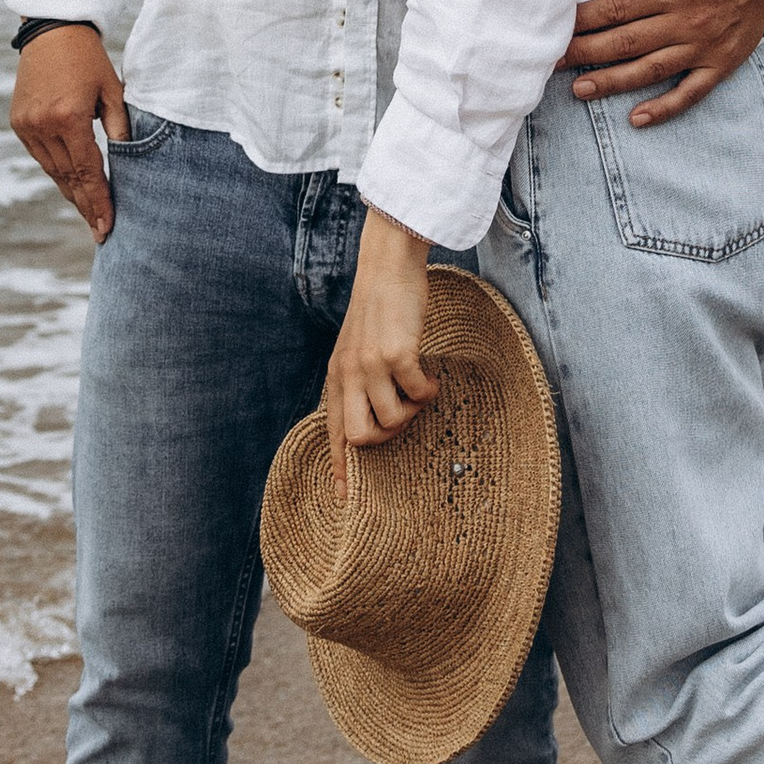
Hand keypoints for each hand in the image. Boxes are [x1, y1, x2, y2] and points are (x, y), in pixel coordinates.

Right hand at [9, 26, 129, 239]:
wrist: (51, 29)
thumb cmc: (89, 57)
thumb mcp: (112, 89)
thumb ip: (121, 127)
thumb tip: (130, 163)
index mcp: (69, 117)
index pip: (87, 171)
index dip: (99, 201)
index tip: (107, 227)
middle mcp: (43, 125)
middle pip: (68, 177)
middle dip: (86, 205)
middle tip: (100, 231)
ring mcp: (26, 125)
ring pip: (52, 170)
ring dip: (71, 192)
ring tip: (89, 213)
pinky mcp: (18, 122)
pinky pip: (40, 155)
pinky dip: (56, 170)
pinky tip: (70, 184)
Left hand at [324, 209, 436, 468]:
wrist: (387, 267)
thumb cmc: (379, 308)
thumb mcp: (356, 346)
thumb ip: (358, 378)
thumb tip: (373, 415)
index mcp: (337, 376)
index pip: (332, 430)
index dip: (339, 465)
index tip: (343, 496)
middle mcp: (349, 374)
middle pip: (358, 436)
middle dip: (384, 439)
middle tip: (404, 417)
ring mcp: (371, 365)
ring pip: (392, 419)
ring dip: (412, 411)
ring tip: (418, 388)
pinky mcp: (398, 355)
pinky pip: (418, 395)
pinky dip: (429, 392)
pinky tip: (431, 376)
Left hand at [562, 0, 763, 124]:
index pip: (616, 10)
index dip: (583, 21)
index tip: (556, 29)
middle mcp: (686, 22)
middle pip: (625, 43)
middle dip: (585, 53)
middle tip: (552, 64)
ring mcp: (704, 48)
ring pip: (650, 71)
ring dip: (613, 82)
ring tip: (580, 89)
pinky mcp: (721, 65)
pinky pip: (690, 93)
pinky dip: (664, 108)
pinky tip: (637, 118)